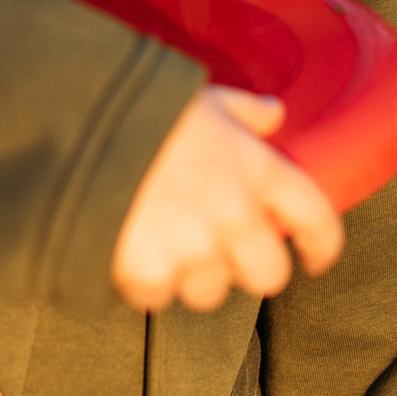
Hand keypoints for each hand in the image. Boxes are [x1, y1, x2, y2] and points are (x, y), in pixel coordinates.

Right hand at [111, 85, 344, 311]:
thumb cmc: (141, 106)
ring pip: (211, 291)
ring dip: (191, 273)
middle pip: (269, 275)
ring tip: (161, 238)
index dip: (321, 246)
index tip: (313, 256)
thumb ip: (244, 111)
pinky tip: (127, 246)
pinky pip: (158, 297)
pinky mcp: (152, 273)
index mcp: (256, 169)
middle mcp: (235, 215)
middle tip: (222, 250)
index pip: (317, 221)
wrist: (75, 127)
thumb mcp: (202, 98)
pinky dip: (144, 280)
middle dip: (248, 268)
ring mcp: (195, 249)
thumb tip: (273, 114)